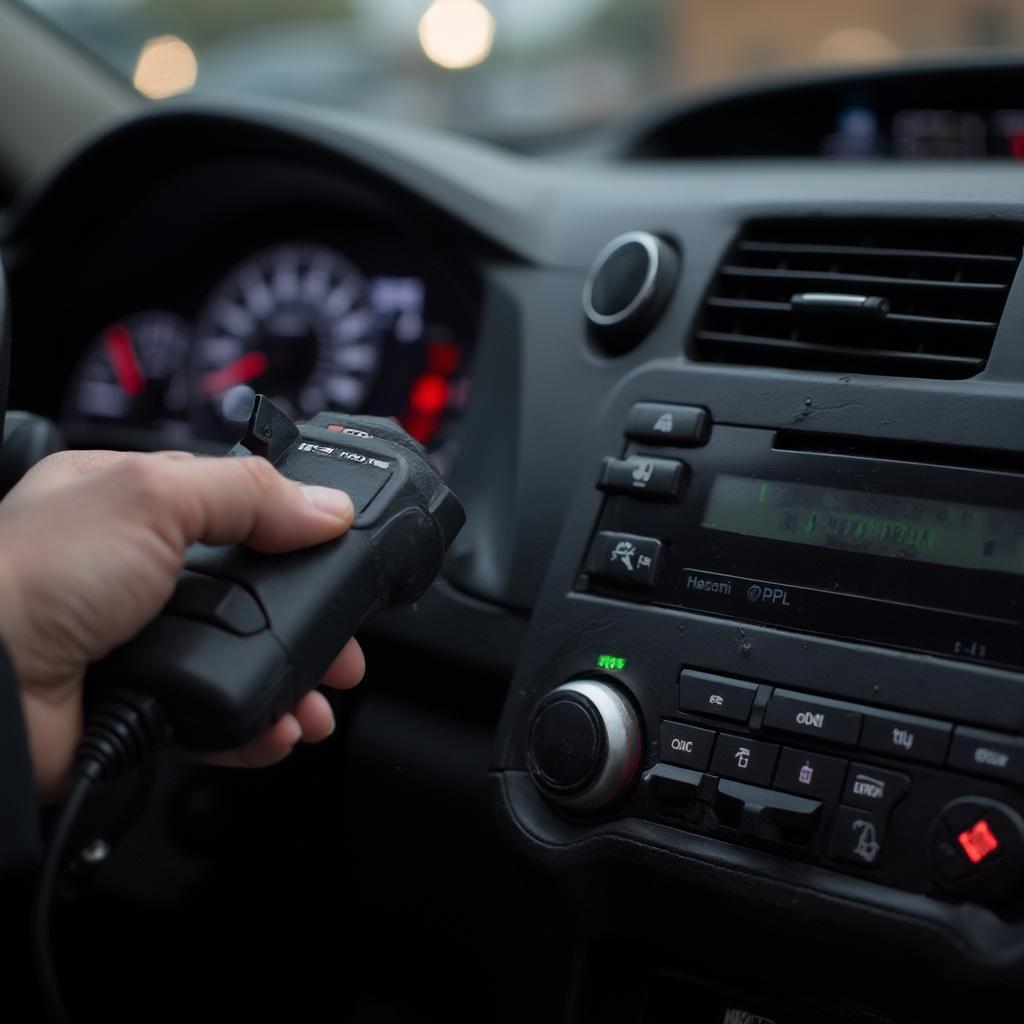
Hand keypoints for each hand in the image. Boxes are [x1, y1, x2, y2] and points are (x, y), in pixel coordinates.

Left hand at [0, 449, 365, 801]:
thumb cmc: (27, 576)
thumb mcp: (151, 498)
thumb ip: (248, 493)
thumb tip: (327, 508)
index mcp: (127, 503)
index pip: (232, 504)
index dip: (292, 528)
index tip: (338, 551)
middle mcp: (133, 572)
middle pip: (249, 592)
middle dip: (307, 620)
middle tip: (346, 643)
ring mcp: (138, 641)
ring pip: (239, 659)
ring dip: (291, 681)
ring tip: (321, 701)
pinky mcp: (140, 704)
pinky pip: (215, 717)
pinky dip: (254, 727)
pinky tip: (278, 730)